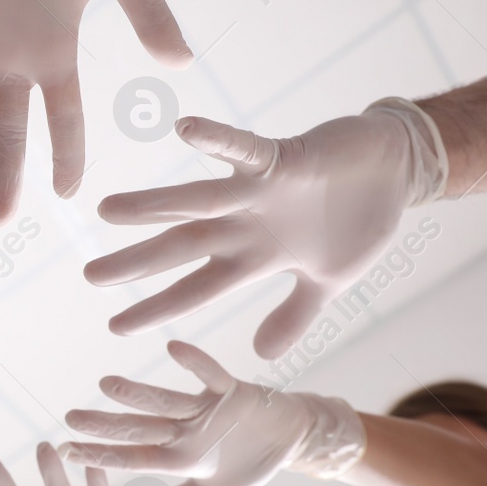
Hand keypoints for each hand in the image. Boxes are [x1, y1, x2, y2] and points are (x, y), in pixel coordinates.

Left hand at [61, 341, 365, 485]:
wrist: (289, 439)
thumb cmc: (244, 465)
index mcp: (178, 457)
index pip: (132, 455)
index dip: (101, 454)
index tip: (66, 451)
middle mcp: (185, 431)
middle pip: (140, 427)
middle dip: (107, 425)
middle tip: (70, 417)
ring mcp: (206, 410)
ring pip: (166, 401)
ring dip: (139, 394)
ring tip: (106, 385)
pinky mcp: (232, 391)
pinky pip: (212, 375)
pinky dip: (196, 362)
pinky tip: (174, 349)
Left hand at [87, 100, 446, 357]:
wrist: (397, 170)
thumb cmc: (359, 221)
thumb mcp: (329, 283)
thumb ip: (293, 315)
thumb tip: (261, 355)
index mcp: (255, 257)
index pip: (196, 289)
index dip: (158, 308)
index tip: (115, 327)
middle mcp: (245, 225)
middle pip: (181, 247)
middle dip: (137, 263)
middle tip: (90, 276)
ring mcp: (259, 192)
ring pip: (197, 199)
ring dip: (154, 205)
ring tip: (107, 210)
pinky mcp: (281, 159)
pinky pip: (244, 147)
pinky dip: (218, 139)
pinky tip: (184, 130)